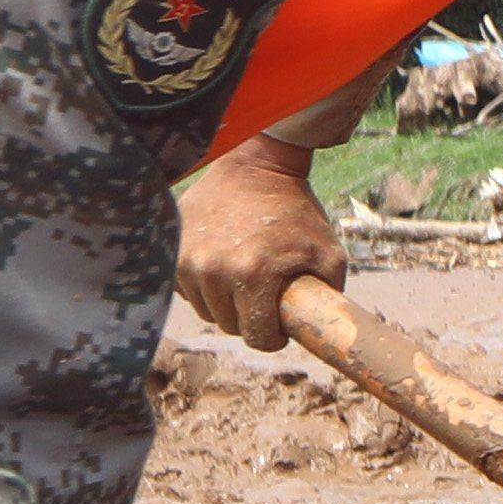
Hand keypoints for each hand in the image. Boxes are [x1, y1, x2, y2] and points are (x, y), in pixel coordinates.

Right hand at [170, 135, 341, 346]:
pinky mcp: (172, 248)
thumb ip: (330, 297)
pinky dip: (204, 283)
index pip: (257, 337)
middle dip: (249, 317)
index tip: (279, 324)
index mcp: (253, 274)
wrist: (256, 166)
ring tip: (244, 273)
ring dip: (225, 301)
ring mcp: (187, 259)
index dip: (273, 337)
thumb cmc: (296, 212)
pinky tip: (222, 261)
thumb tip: (326, 333)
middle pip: (229, 326)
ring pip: (206, 309)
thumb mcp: (328, 253)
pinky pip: (187, 288)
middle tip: (264, 293)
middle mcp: (213, 270)